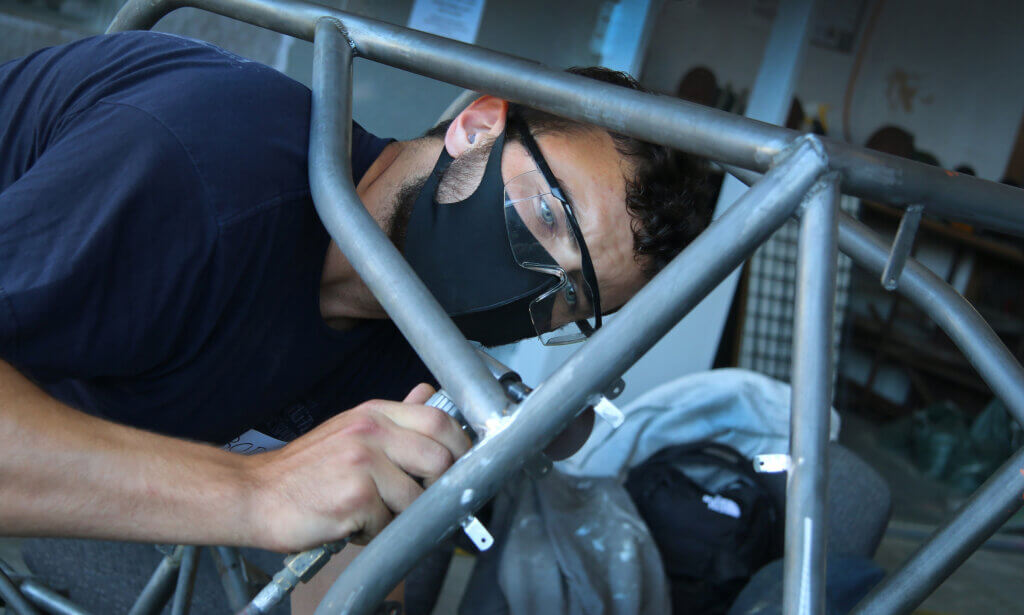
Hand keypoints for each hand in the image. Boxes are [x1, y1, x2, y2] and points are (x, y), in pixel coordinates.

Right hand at [246, 383, 470, 551]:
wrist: (253, 494)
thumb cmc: (304, 471)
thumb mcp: (351, 429)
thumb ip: (394, 418)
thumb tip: (428, 393)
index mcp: (374, 414)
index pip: (439, 420)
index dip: (460, 447)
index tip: (461, 467)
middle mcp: (370, 432)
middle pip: (440, 459)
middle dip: (436, 488)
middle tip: (416, 500)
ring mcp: (363, 463)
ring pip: (417, 499)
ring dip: (398, 517)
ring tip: (370, 512)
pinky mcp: (355, 498)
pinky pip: (388, 525)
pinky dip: (372, 534)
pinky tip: (349, 523)